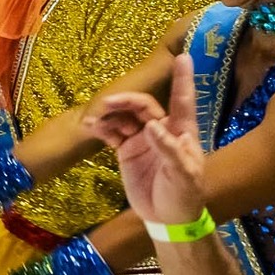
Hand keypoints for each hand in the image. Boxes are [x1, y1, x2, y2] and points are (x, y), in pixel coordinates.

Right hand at [108, 53, 208, 229]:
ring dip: (111, 112)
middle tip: (107, 104)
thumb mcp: (183, 176)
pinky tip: (90, 126)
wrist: (166, 218)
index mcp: (182, 133)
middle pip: (144, 105)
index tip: (183, 57)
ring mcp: (143, 139)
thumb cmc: (184, 196)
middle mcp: (163, 130)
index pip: (183, 101)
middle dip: (126, 100)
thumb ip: (170, 150)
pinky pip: (112, 132)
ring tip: (95, 118)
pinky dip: (101, 127)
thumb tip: (153, 126)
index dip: (183, 79)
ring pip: (125, 116)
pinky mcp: (127, 150)